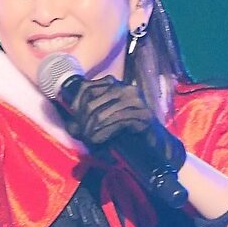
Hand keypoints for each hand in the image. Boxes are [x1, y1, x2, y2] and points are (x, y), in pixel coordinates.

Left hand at [65, 77, 184, 171]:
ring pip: (101, 115)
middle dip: (83, 124)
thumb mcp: (105, 119)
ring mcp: (135, 101)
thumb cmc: (128, 131)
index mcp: (115, 84)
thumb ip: (88, 118)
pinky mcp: (143, 115)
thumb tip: (70, 127)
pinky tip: (101, 141)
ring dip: (92, 132)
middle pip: (91, 103)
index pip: (86, 88)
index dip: (76, 107)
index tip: (75, 123)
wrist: (156, 142)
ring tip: (91, 141)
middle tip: (84, 138)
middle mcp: (125, 88)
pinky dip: (104, 135)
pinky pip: (115, 124)